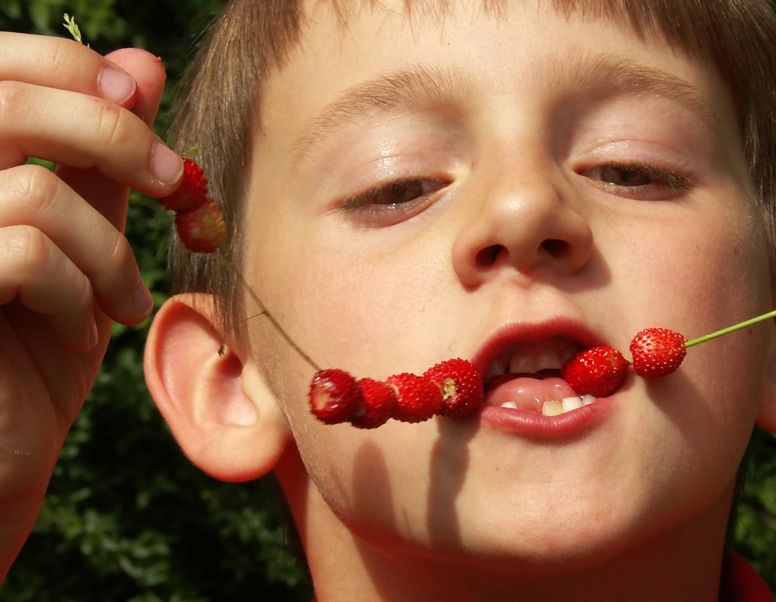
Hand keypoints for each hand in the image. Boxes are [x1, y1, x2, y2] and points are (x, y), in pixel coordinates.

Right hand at [0, 32, 180, 580]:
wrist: (4, 447)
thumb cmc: (39, 343)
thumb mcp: (83, 237)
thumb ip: (101, 156)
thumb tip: (141, 64)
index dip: (75, 68)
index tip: (141, 103)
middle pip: (11, 103)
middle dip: (114, 138)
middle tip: (174, 185)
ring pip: (37, 195)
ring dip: (109, 253)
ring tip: (125, 303)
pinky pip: (25, 256)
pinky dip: (79, 294)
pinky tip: (84, 333)